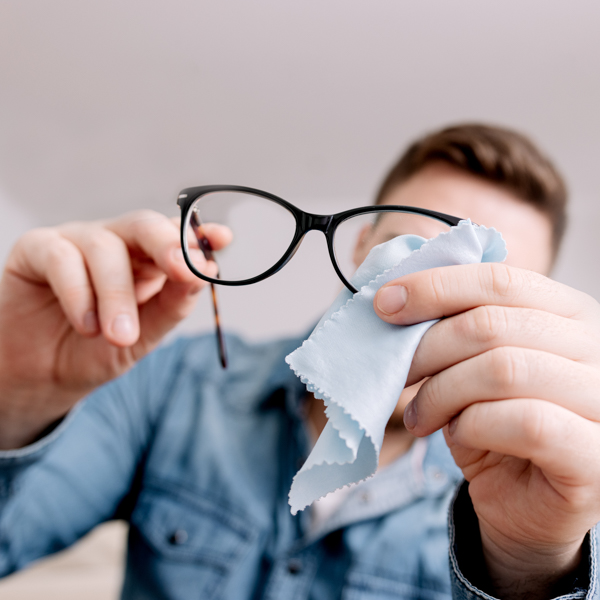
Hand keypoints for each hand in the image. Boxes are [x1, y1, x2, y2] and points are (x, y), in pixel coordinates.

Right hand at [0, 210, 228, 448]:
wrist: (42, 376)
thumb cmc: (98, 350)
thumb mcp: (144, 336)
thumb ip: (173, 305)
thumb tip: (205, 272)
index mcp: (148, 260)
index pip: (176, 238)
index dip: (198, 235)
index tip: (224, 238)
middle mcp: (116, 244)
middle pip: (145, 225)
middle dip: (167, 245)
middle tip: (182, 272)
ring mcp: (77, 242)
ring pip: (105, 247)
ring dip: (117, 295)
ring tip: (120, 337)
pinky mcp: (37, 249)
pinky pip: (61, 257)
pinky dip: (79, 293)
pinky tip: (85, 325)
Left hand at [374, 262, 599, 598]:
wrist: (524, 501)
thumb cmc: (494, 424)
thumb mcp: (469, 366)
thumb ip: (451, 328)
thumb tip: (392, 299)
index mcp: (567, 313)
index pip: (499, 280)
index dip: (434, 287)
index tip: (384, 304)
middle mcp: (594, 348)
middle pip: (491, 324)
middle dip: (427, 347)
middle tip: (397, 372)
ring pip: (503, 370)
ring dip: (442, 392)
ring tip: (419, 415)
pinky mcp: (595, 455)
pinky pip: (525, 422)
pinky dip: (473, 425)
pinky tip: (456, 434)